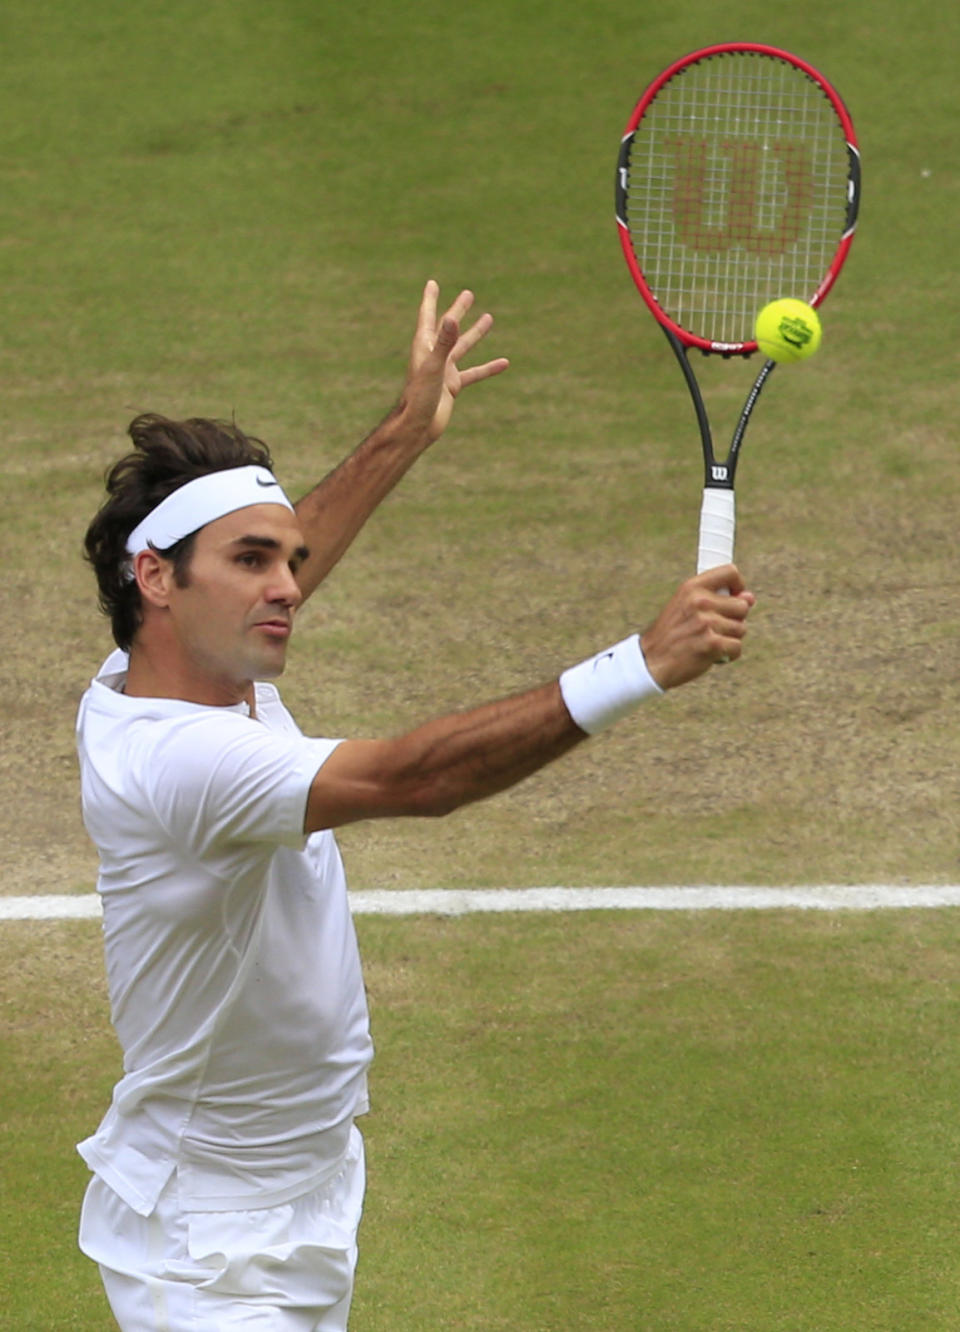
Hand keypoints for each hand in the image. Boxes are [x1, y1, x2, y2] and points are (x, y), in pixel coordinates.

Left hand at [398, 280, 509, 443]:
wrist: (418, 427)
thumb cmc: (419, 397)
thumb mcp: (434, 368)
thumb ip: (444, 343)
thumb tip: (452, 318)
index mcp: (424, 346)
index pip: (427, 316)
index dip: (430, 299)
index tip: (432, 283)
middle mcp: (434, 355)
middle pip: (447, 327)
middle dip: (457, 310)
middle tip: (468, 294)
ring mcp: (444, 370)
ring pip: (462, 347)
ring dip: (475, 333)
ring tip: (489, 318)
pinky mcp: (452, 386)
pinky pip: (474, 373)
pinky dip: (488, 368)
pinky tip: (505, 363)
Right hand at [640, 565, 755, 689]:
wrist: (651, 661)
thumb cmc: (672, 634)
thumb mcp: (686, 607)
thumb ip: (718, 600)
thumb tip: (751, 598)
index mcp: (692, 587)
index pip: (730, 572)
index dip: (739, 586)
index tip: (733, 598)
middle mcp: (699, 601)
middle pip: (742, 606)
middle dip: (734, 620)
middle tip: (713, 629)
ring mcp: (706, 622)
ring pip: (741, 628)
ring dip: (730, 639)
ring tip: (708, 642)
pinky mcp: (711, 643)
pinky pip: (737, 647)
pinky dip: (728, 655)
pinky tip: (712, 655)